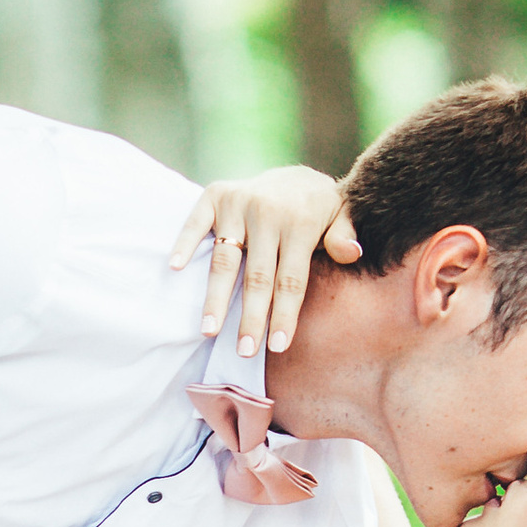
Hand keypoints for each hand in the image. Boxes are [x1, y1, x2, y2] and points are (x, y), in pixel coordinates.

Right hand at [172, 166, 361, 355]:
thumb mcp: (342, 218)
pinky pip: (196, 223)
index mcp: (300, 222)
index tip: (276, 347)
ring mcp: (239, 203)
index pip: (291, 279)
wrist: (295, 176)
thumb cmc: (319, 212)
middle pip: (257, 276)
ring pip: (225, 259)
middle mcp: (268, 211)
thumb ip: (344, 235)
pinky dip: (184, 243)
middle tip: (244, 351)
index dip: (284, 315)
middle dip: (251, 317)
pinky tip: (175, 268)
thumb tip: (351, 254)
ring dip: (216, 297)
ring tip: (209, 330)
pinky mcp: (215, 195)